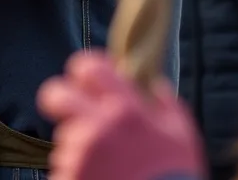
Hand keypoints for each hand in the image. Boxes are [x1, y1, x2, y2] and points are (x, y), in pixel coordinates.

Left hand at [37, 50, 205, 179]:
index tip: (85, 80)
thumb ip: (167, 105)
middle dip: (59, 99)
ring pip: (64, 136)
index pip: (89, 67)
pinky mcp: (68, 175)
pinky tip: (100, 176)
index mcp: (125, 110)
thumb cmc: (175, 176)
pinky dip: (76, 170)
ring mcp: (79, 154)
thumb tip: (155, 84)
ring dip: (78, 145)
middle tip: (69, 109)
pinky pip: (63, 165)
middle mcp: (97, 128)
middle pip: (55, 94)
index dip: (83, 70)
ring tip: (106, 162)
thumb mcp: (182, 137)